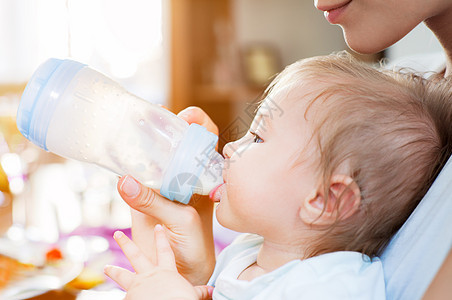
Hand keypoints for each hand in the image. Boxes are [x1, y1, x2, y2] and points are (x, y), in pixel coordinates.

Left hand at [104, 225, 213, 299]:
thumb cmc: (181, 299)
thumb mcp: (192, 293)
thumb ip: (199, 291)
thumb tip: (211, 291)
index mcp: (165, 271)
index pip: (164, 250)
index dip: (161, 238)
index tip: (157, 226)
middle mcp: (149, 275)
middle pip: (135, 255)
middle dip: (126, 243)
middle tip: (117, 233)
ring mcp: (136, 286)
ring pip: (122, 275)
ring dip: (114, 270)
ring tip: (105, 267)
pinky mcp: (128, 297)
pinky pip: (124, 296)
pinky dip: (124, 297)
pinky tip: (122, 297)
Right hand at [120, 107, 218, 284]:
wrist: (181, 269)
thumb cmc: (194, 242)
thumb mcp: (181, 219)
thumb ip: (154, 202)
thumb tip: (124, 180)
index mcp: (202, 175)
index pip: (206, 138)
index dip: (198, 123)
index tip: (186, 118)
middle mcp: (183, 173)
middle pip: (175, 140)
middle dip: (164, 125)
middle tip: (151, 118)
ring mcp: (161, 183)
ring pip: (151, 154)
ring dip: (142, 141)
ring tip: (131, 128)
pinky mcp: (140, 196)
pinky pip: (130, 176)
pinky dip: (123, 164)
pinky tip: (116, 153)